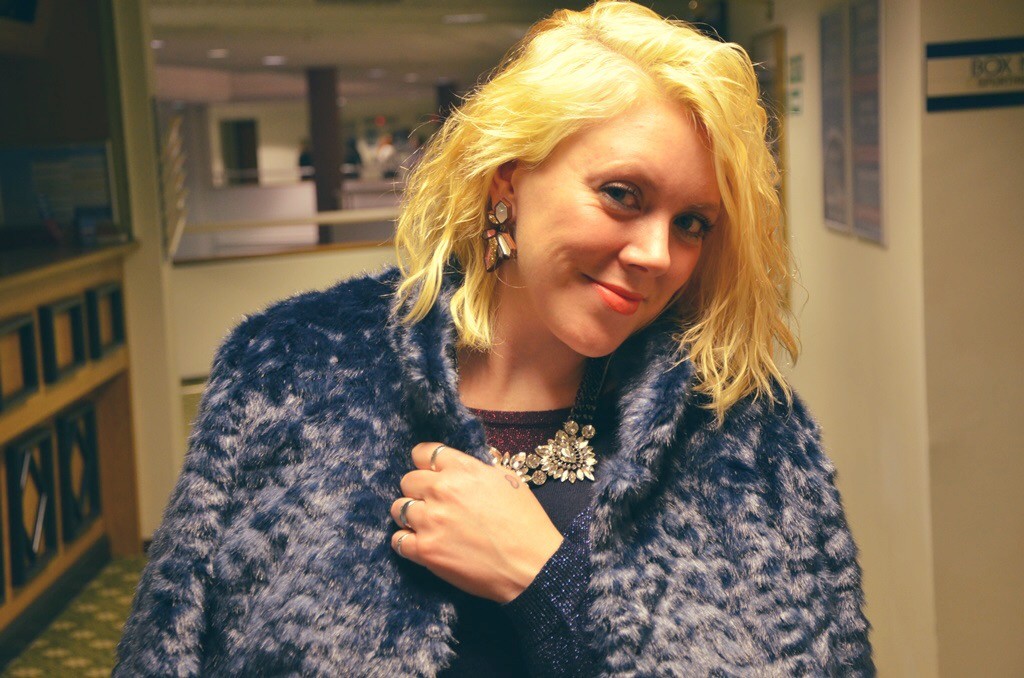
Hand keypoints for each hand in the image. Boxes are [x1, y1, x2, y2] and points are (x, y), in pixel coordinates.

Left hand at [390, 442, 562, 602]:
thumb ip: (478, 469)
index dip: (426, 463)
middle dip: (419, 490)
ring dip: (411, 515)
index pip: (423, 452)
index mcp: (463, 470)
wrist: (532, 565)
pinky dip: (406, 541)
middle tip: (434, 503)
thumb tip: (461, 467)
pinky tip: (423, 543)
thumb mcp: (509, 481)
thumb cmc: (526, 523)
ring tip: (428, 524)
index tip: (431, 473)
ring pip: (399, 508)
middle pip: (408, 480)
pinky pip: (398, 540)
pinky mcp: (426, 550)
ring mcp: (431, 521)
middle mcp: (442, 490)